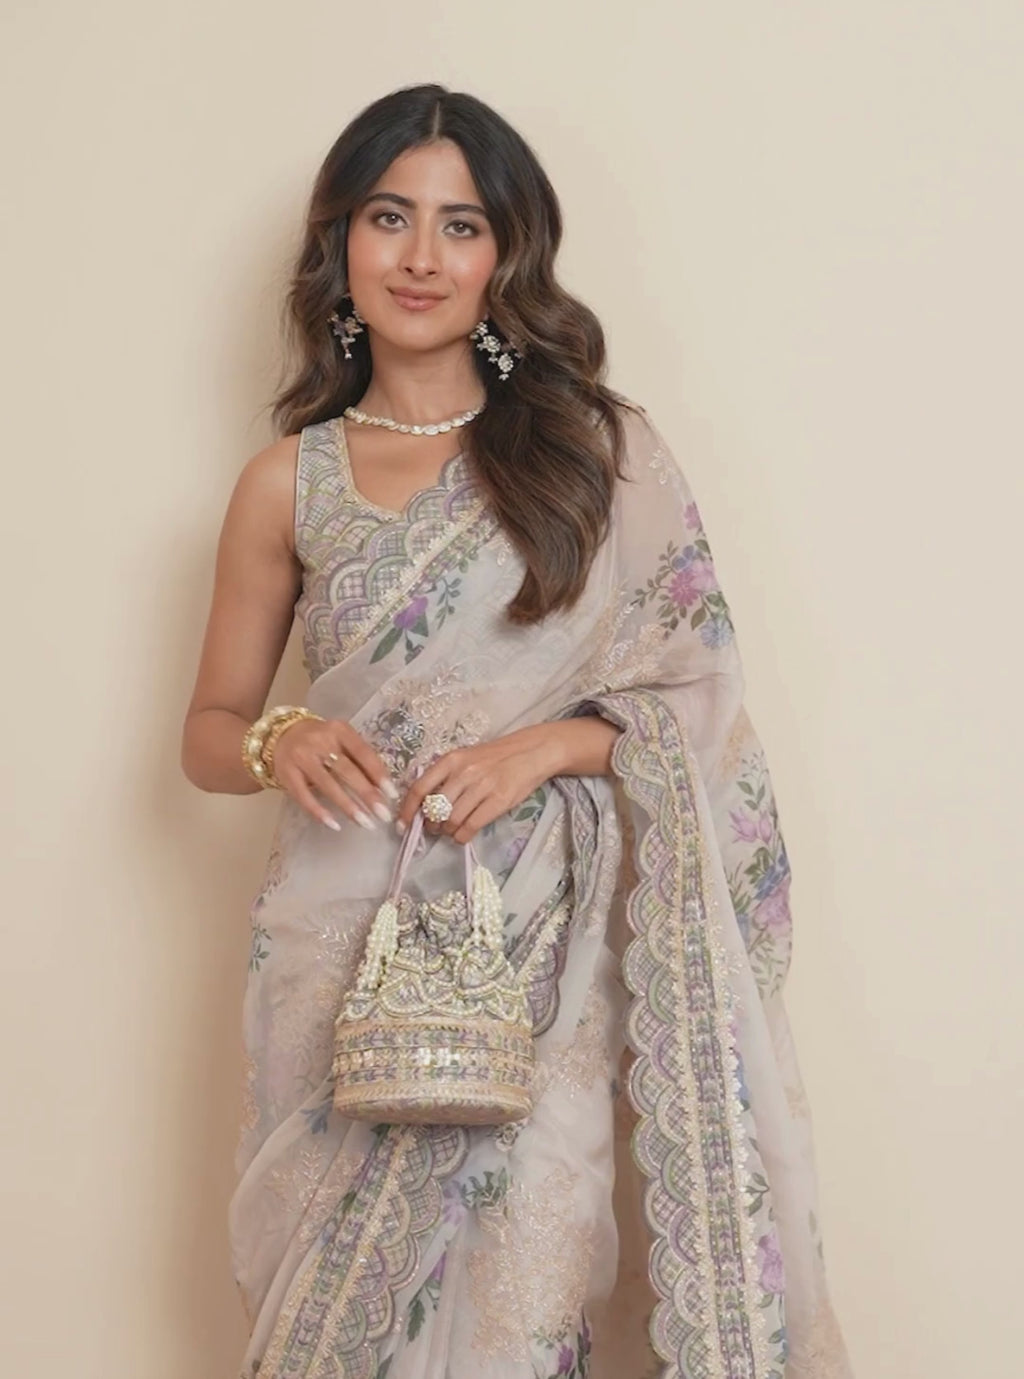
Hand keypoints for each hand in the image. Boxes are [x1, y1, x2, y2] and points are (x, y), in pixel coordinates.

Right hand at [271, 717, 397, 832]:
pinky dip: (319, 812)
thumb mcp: (340, 740)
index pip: (363, 753)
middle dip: (367, 794)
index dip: (378, 774)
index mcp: (339, 730)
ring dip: (348, 807)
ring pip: (328, 785)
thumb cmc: (320, 741)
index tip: (392, 795)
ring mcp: (301, 757)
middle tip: (383, 815)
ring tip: (365, 823)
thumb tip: (382, 787)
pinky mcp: (287, 774)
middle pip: (347, 770)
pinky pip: (304, 797)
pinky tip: (335, 825)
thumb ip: (358, 758)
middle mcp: (319, 741)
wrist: (281, 735)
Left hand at [397, 725, 561, 844]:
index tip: (402, 825)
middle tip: (435, 828)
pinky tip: (463, 835)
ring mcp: (481, 787)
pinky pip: (470, 827)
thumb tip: (425, 805)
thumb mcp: (465, 758)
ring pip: (451, 820)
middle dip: (431, 825)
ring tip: (451, 830)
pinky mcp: (498, 801)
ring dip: (447, 832)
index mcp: (450, 760)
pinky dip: (462, 837)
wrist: (531, 751)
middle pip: (435, 809)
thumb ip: (445, 777)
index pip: (419, 788)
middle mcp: (462, 773)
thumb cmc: (495, 757)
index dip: (407, 810)